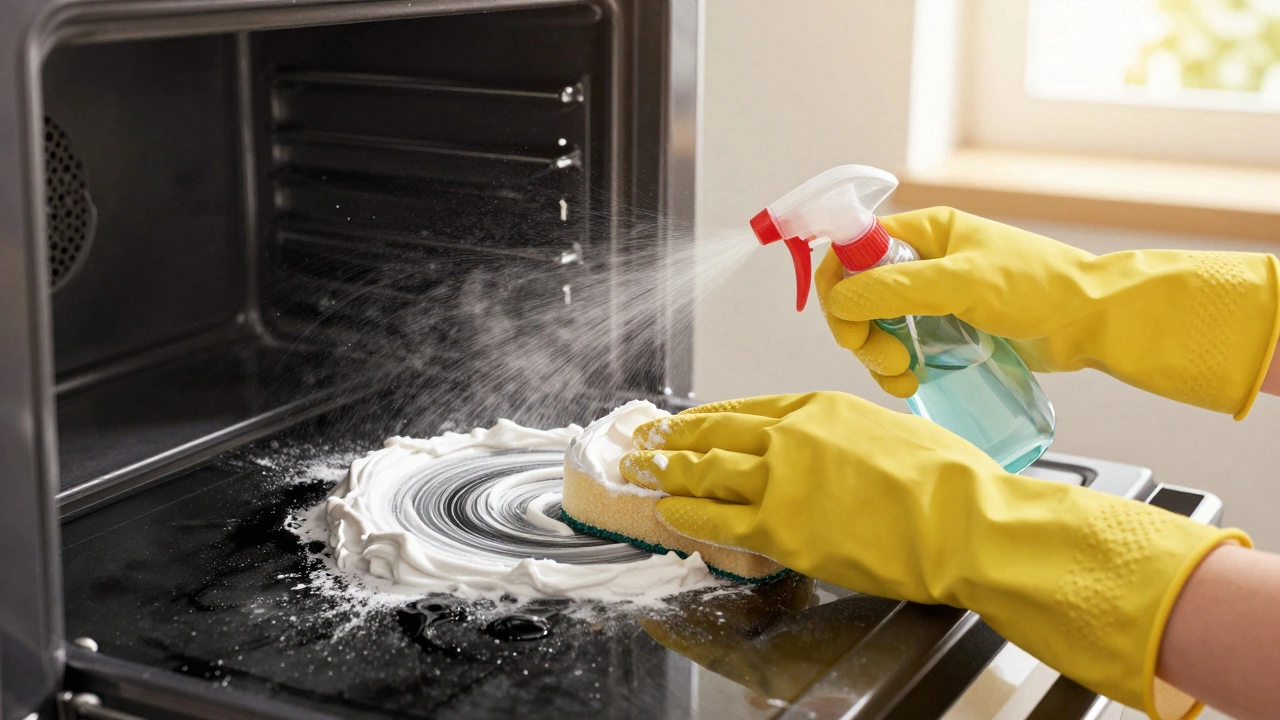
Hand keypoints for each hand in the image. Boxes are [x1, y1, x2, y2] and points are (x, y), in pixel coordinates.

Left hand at [620, 391, 1247, 718]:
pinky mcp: (778, 529)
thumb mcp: (889, 431)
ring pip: (705, 472)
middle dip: (676, 440)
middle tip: (648, 443)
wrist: (963, 521)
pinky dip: (686, 516)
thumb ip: (846, 436)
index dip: (709, 417)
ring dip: (669, 473)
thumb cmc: (946, 479)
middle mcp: (788, 436)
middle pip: (715, 433)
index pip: (746, 407)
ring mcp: (778, 481)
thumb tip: (835, 451)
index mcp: (817, 407)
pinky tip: (668, 514)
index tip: (688, 422)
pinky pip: (715, 520)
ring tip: (643, 473)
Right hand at [817, 207, 1279, 416]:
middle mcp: (923, 262)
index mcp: (924, 232)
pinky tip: (917, 382)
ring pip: (877, 327)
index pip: (852, 249)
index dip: (838, 285)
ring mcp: (934, 299)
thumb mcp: (961, 283)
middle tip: (887, 359)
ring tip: (907, 378)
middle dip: (861, 332)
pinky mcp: (948, 332)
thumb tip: (839, 301)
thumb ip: (895, 289)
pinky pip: (904, 348)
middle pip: (859, 295)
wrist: (1093, 320)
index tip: (846, 324)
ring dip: (879, 357)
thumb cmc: (1039, 287)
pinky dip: (899, 369)